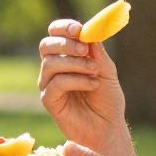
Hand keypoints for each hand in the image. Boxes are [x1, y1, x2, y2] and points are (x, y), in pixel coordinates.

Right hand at [37, 20, 128, 155]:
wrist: (108, 127)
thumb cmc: (107, 99)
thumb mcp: (106, 70)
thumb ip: (97, 52)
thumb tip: (89, 31)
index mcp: (66, 56)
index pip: (55, 34)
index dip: (63, 28)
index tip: (78, 29)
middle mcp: (53, 68)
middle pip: (46, 45)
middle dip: (66, 44)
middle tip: (85, 49)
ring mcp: (48, 84)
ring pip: (50, 64)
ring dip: (75, 64)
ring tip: (94, 71)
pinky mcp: (49, 100)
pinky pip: (56, 84)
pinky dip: (76, 80)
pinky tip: (92, 84)